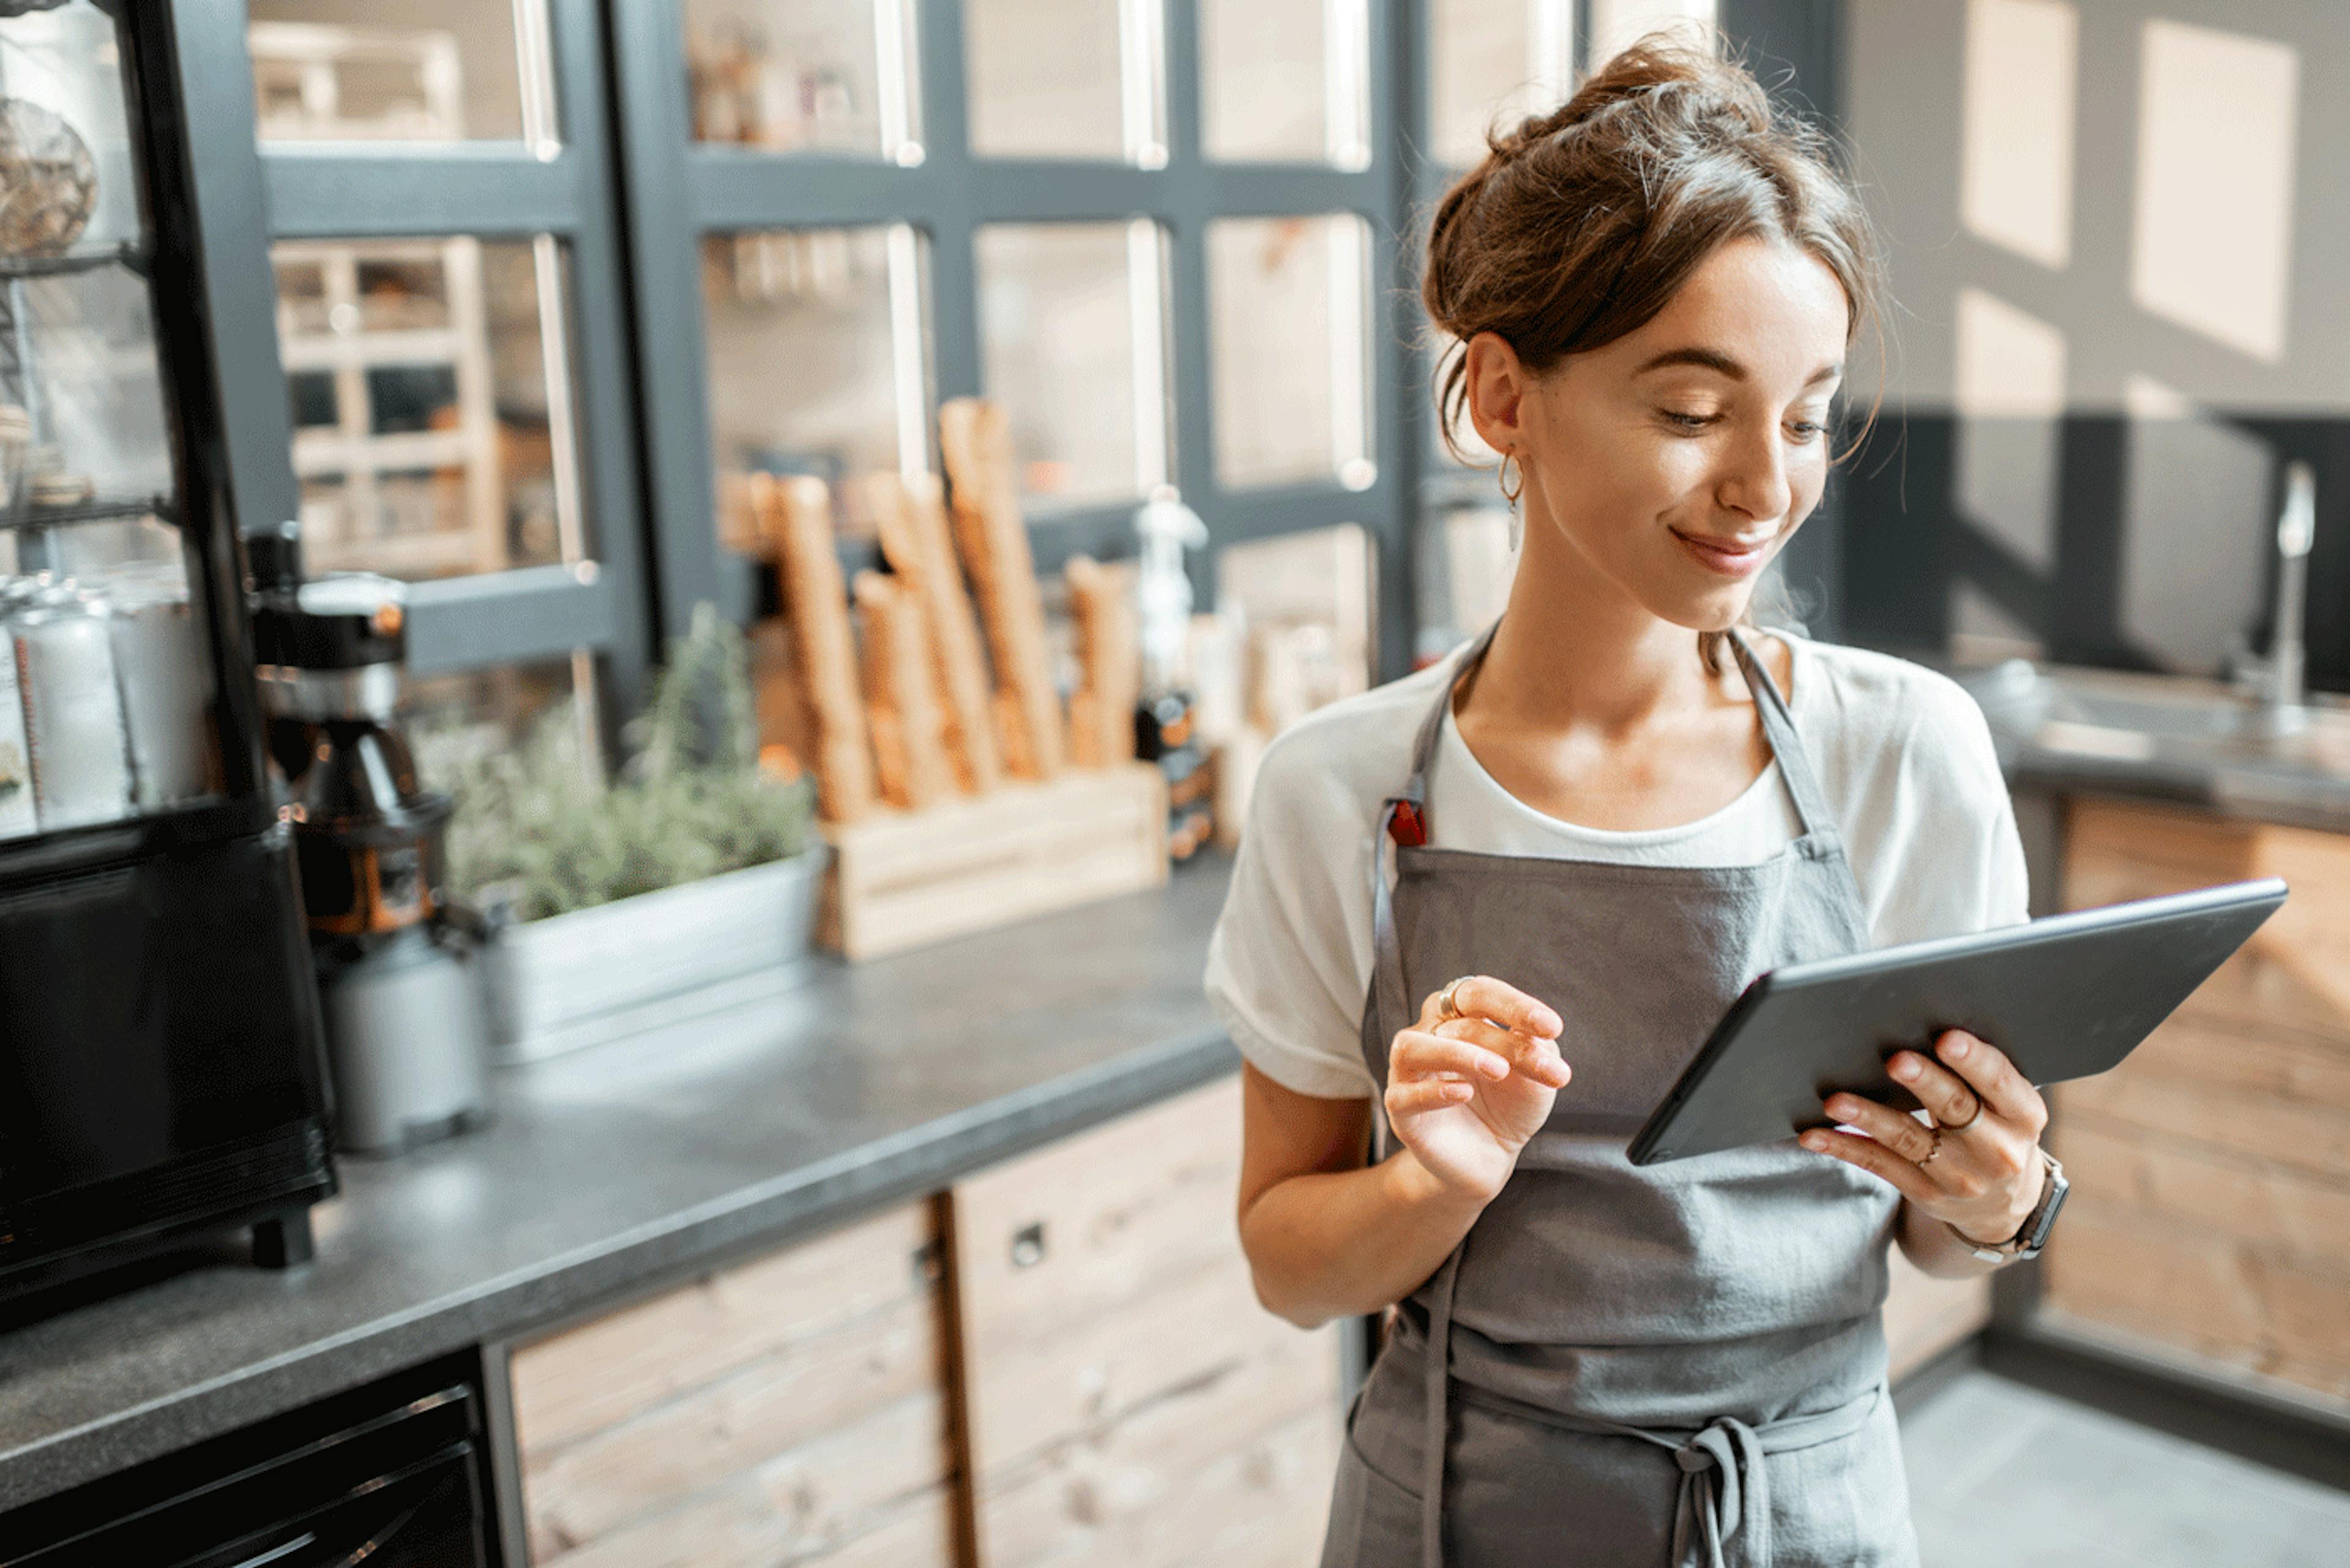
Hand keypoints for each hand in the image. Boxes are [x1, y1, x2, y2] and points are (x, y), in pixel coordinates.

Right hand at [1385, 976, 1569, 1204]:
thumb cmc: (1509, 1104)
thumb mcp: (1534, 1076)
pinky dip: (1435, 1092)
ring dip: (1457, 1054)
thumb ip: (1537, 1052)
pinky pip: (1405, 1095)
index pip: (1479, 993)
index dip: (1514, 1005)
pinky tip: (1465, 1093)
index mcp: (1460, 1015)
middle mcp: (1429, 1034)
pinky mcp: (1400, 1109)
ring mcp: (1409, 1071)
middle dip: (1501, 1038)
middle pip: (1454, 1017)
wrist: (1490, 1156)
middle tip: (1541, 1060)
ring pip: (1413, 1047)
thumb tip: (1540, 1041)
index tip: (1552, 1028)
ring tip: (1498, 1070)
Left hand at [1799, 1029, 2050, 1246]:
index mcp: (2023, 1116)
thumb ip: (1979, 1074)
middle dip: (1925, 1083)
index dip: (1974, 1061)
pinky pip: (1880, 1165)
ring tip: (1836, 1101)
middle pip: (1955, 1108)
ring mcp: (1960, 1176)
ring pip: (1909, 1140)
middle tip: (1895, 1060)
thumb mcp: (2008, 1106)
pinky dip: (1845, 1146)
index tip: (1947, 1039)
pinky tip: (1814, 1135)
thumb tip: (1920, 1023)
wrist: (2001, 1205)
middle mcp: (1997, 1149)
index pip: (2001, 1083)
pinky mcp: (1925, 1193)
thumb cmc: (1995, 1129)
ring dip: (1870, 1117)